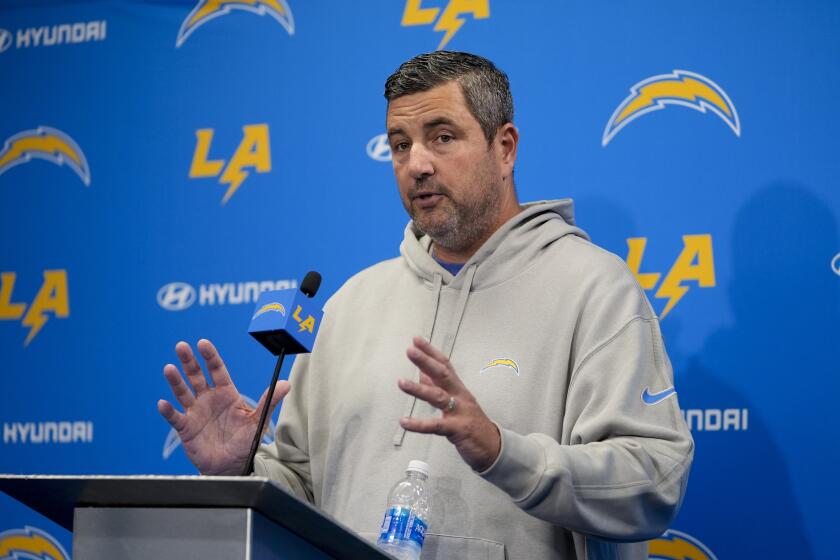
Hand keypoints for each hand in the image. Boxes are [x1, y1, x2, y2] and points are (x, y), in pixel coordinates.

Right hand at [156, 339, 288, 474]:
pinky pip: (175, 418)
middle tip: (181, 346)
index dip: (210, 357)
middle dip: (189, 361)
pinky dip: (168, 411)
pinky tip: (163, 403)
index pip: (217, 370)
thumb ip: (269, 401)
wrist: (232, 465)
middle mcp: (208, 399)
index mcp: (226, 394)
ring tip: (169, 368)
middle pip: (196, 376)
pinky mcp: (186, 428)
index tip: (203, 343)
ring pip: (183, 393)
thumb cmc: (245, 441)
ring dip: (176, 381)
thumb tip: (287, 383)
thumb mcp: (258, 421)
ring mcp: (196, 412)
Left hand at [398, 336, 500, 471]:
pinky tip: (404, 422)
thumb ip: (439, 387)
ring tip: (400, 382)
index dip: (431, 352)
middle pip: (443, 375)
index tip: (416, 339)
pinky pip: (436, 426)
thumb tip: (422, 373)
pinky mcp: (458, 430)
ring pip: (438, 397)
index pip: (445, 365)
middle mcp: (460, 396)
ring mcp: (460, 412)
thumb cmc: (472, 423)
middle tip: (410, 351)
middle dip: (426, 362)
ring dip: (418, 389)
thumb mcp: (457, 402)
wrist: (493, 447)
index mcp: (458, 388)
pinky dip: (419, 424)